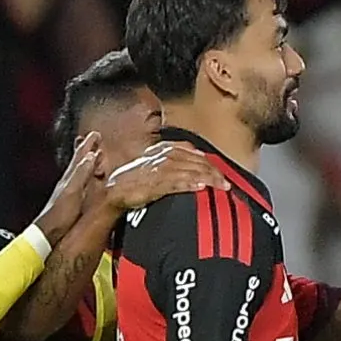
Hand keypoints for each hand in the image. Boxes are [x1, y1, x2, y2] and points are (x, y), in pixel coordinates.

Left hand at [33, 134, 105, 240]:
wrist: (48, 232)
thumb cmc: (58, 215)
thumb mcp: (73, 191)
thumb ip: (81, 173)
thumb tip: (91, 156)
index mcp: (69, 177)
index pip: (80, 156)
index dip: (88, 145)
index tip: (95, 134)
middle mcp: (68, 182)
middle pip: (79, 162)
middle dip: (87, 150)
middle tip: (94, 140)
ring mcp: (68, 191)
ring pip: (79, 171)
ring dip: (87, 163)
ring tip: (93, 156)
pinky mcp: (70, 201)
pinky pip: (81, 184)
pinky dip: (86, 177)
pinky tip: (88, 180)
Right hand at [101, 142, 226, 211]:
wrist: (114, 190)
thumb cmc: (132, 180)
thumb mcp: (152, 164)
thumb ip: (170, 160)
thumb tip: (193, 162)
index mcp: (163, 149)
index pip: (191, 152)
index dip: (207, 161)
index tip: (218, 170)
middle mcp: (164, 156)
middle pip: (196, 162)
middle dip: (214, 172)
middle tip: (226, 182)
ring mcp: (160, 169)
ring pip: (191, 171)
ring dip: (209, 179)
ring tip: (222, 186)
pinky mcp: (156, 183)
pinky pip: (178, 182)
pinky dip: (190, 184)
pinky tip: (202, 188)